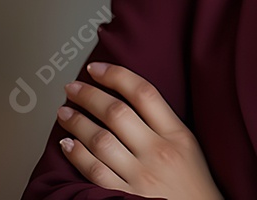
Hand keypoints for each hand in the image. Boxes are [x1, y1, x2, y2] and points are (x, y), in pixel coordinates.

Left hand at [56, 61, 222, 199]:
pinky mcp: (125, 198)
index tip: (96, 68)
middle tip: (72, 87)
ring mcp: (140, 176)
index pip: (143, 93)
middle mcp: (158, 151)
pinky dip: (77, 155)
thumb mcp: (188, 145)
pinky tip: (67, 144)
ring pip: (101, 139)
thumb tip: (129, 100)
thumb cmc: (192, 183)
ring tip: (64, 112)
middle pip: (117, 112)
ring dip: (77, 122)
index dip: (116, 76)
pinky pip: (94, 172)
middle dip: (89, 96)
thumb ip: (163, 123)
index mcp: (177, 134)